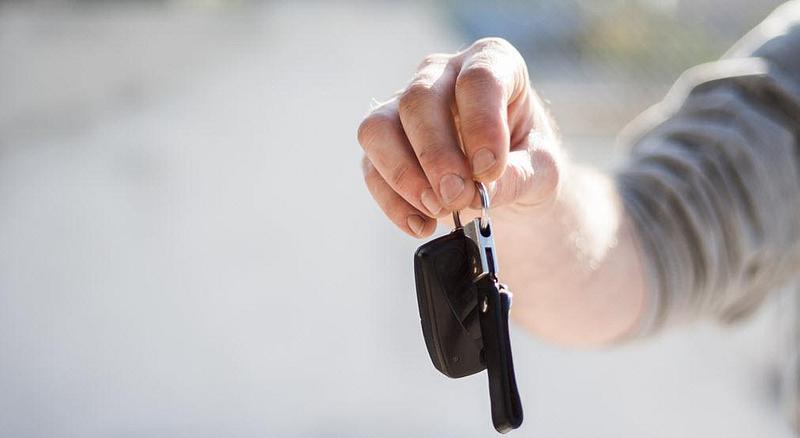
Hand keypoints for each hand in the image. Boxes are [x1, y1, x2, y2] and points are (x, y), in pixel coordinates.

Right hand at [358, 37, 561, 236]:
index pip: (478, 79)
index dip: (482, 125)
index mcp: (491, 63)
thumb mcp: (541, 170)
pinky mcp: (383, 144)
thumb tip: (478, 191)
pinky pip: (371, 167)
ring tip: (437, 210)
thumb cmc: (526, 160)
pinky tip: (422, 224)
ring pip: (379, 128)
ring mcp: (404, 106)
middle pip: (419, 100)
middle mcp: (441, 75)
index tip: (490, 170)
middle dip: (436, 155)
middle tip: (458, 197)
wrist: (504, 180)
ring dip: (404, 175)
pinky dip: (394, 202)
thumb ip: (517, 177)